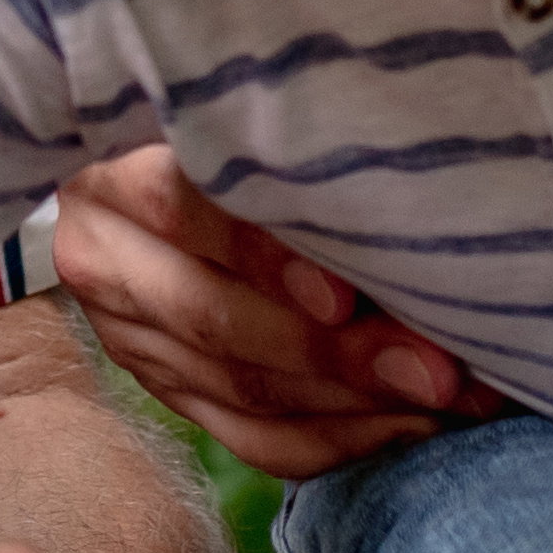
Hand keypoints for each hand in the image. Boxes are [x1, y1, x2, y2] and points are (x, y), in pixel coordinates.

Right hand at [53, 151, 476, 477]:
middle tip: (436, 367)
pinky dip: (337, 440)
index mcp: (110, 179)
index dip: (263, 257)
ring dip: (354, 402)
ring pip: (243, 389)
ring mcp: (132, 338)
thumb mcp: (227, 113)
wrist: (139, 188)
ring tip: (445, 396)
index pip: (180, 211)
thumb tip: (395, 171)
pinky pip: (253, 437)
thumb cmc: (218, 126)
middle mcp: (106, 264)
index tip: (347, 295)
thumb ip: (284, 139)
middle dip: (337, 353)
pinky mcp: (169, 391)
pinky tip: (408, 425)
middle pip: (216, 319)